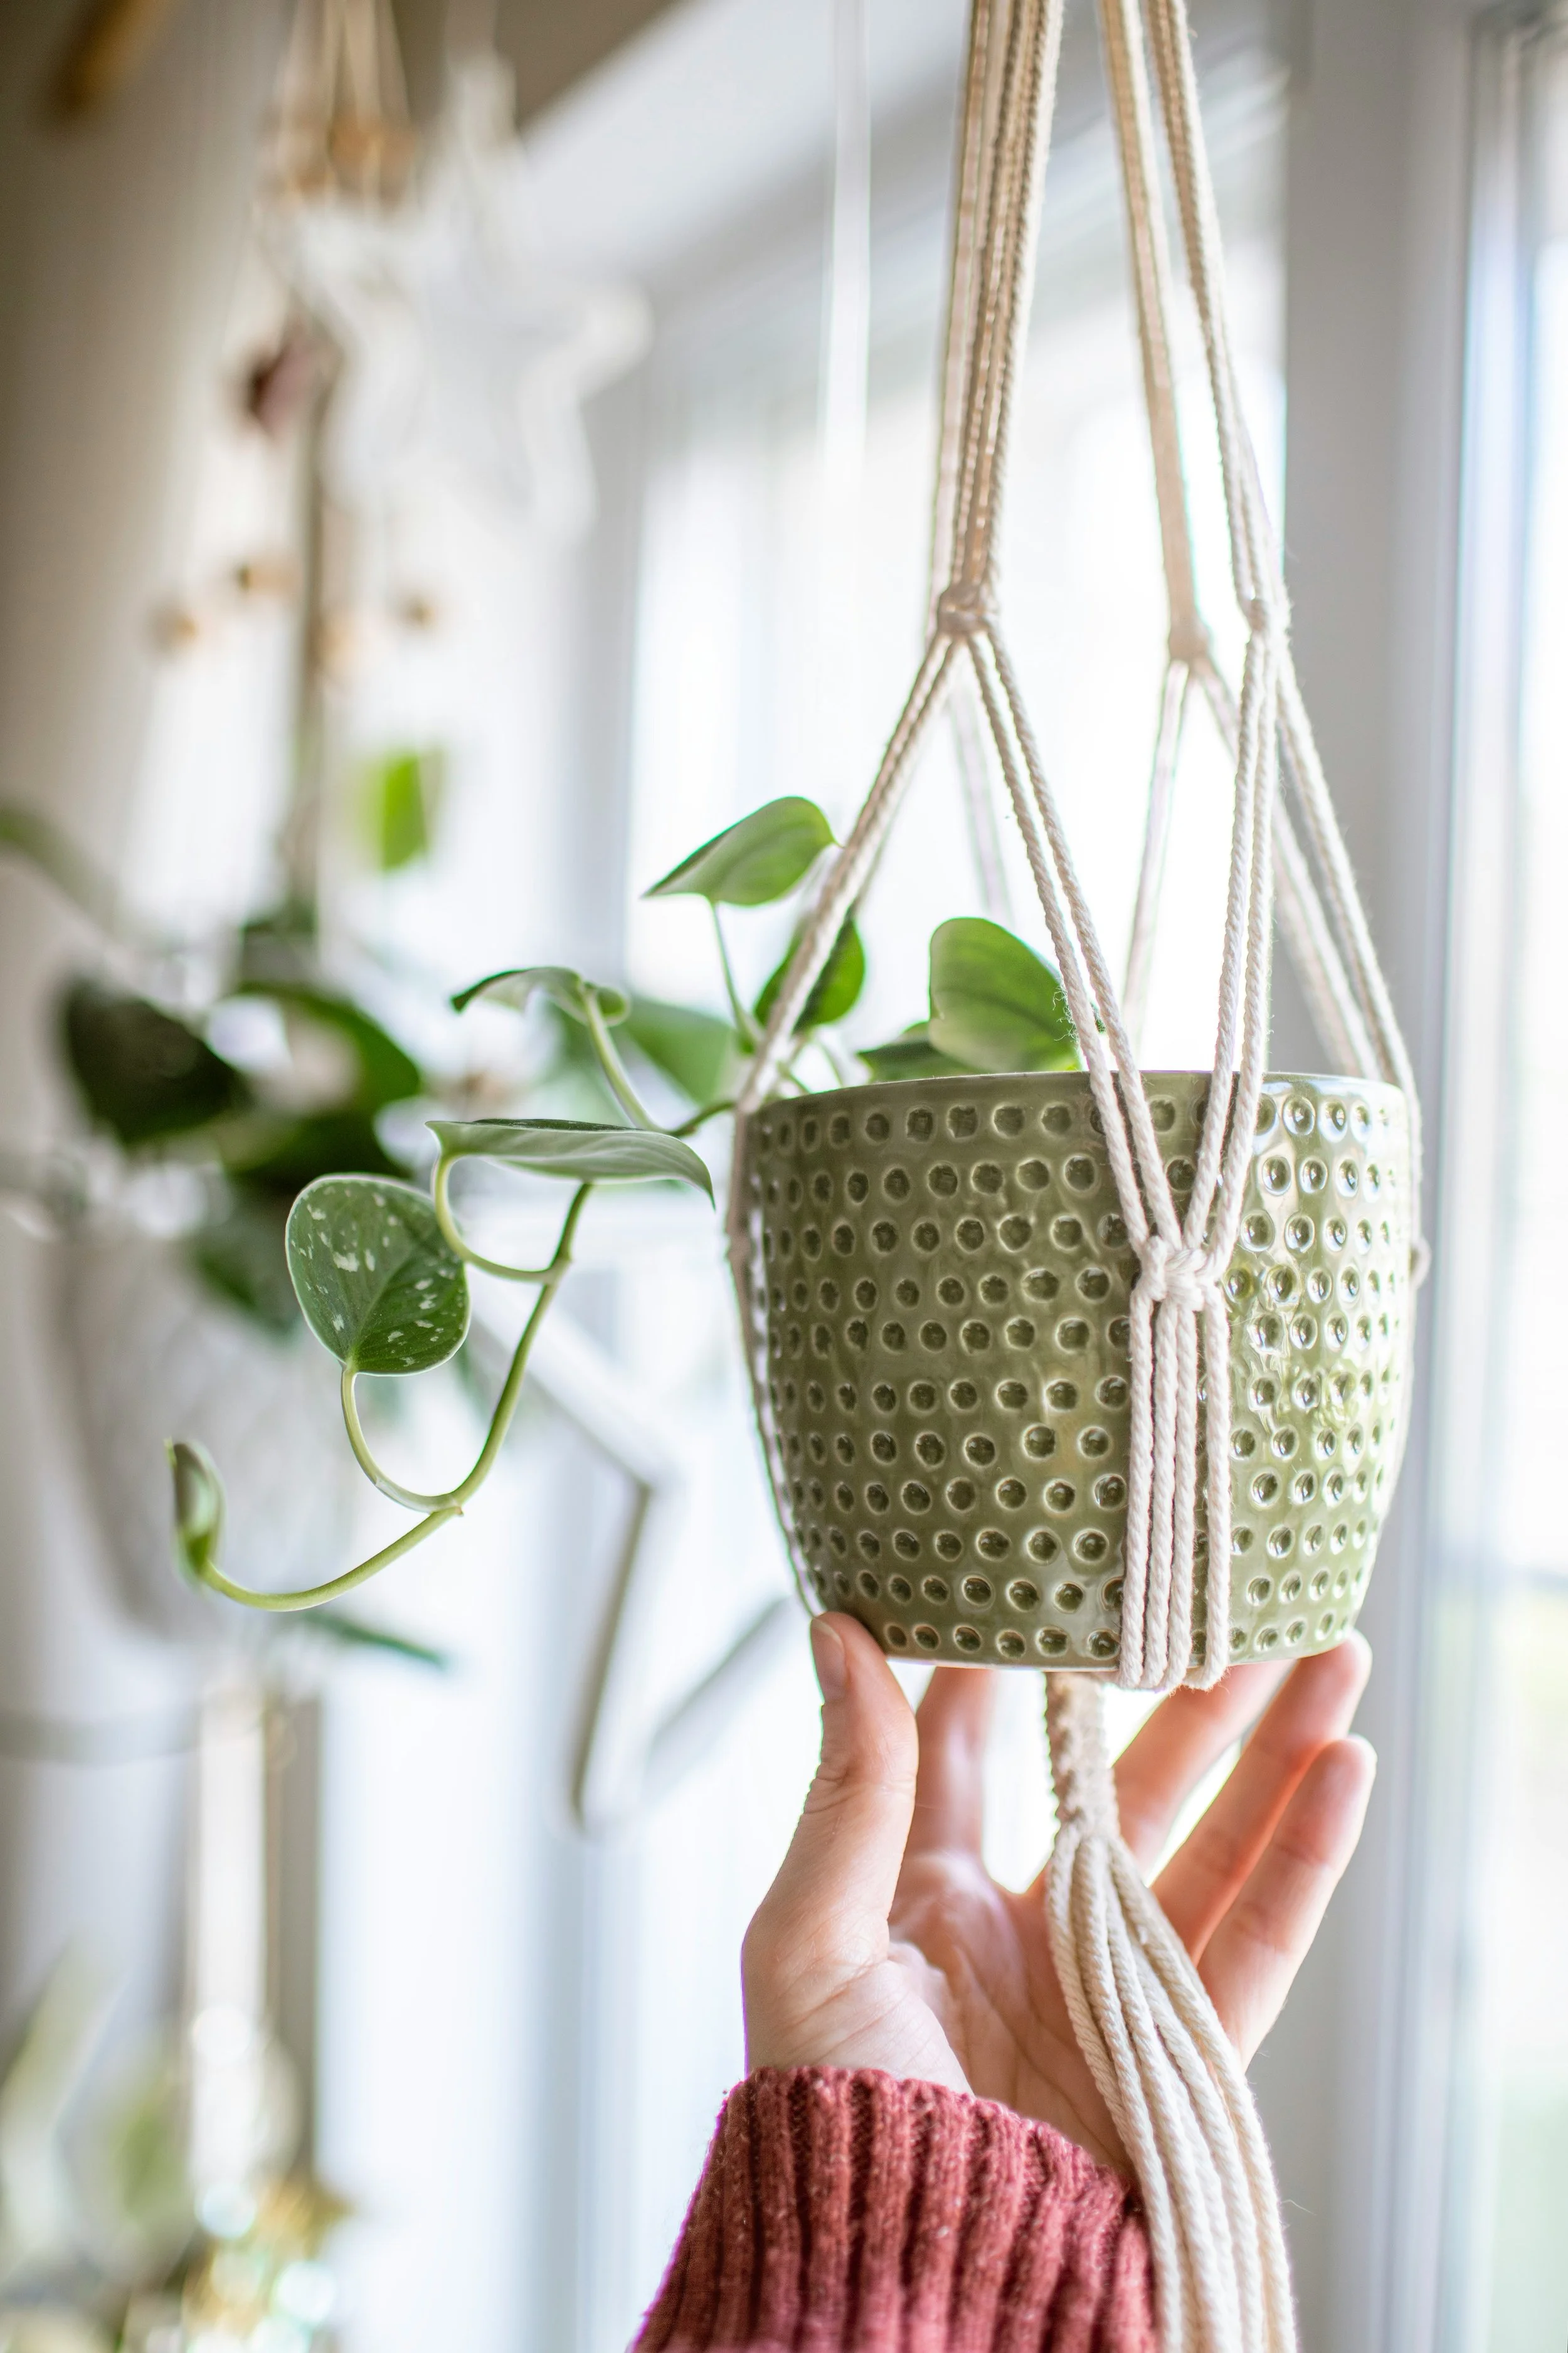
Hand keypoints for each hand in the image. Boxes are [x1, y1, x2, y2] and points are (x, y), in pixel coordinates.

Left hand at [742, 1613, 1374, 2173]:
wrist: (909, 2273)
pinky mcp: (1175, 2049)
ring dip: (1273, 1752)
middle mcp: (1025, 1927)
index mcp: (925, 1894)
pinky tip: (1340, 1772)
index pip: (978, 1748)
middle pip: (1125, 1783)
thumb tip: (840, 1635)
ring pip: (1210, 1843)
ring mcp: (1107, 1984)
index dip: (1014, 1664)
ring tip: (1325, 1657)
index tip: (1052, 1575)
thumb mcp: (812, 1937)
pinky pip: (1254, 1940)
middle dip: (1186, 1695)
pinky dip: (1303, 1858)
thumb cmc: (831, 2121)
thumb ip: (848, 1789)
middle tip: (1233, 1604)